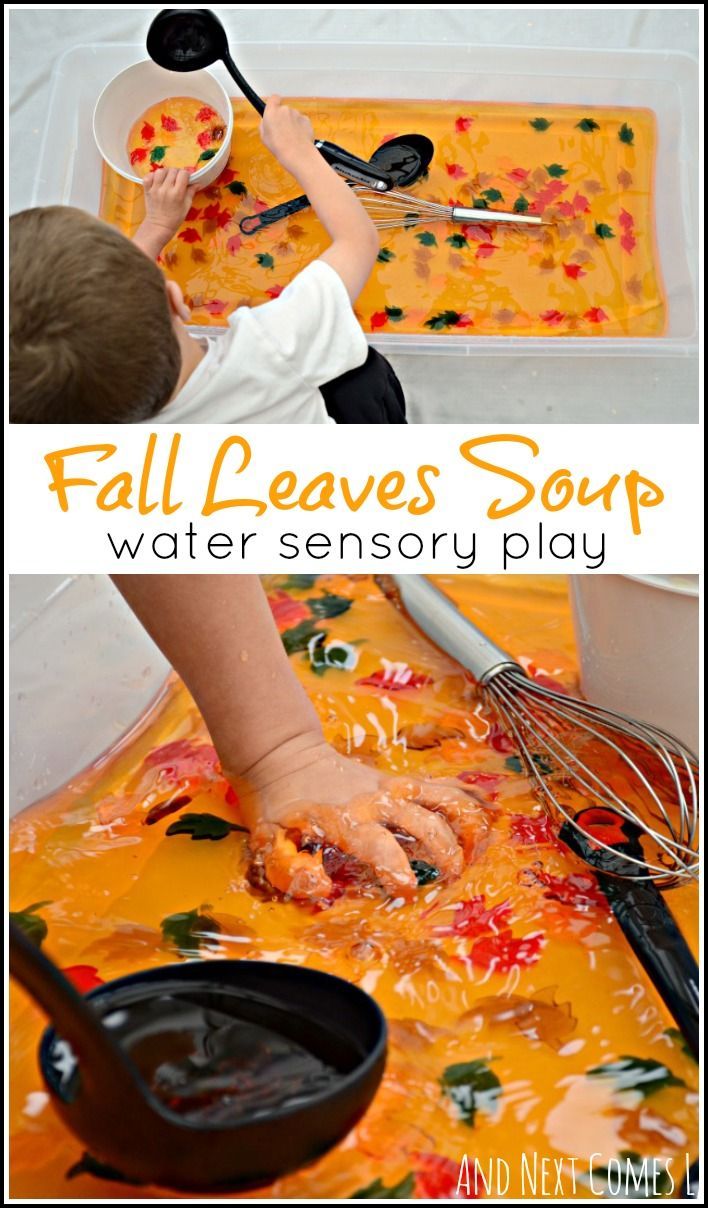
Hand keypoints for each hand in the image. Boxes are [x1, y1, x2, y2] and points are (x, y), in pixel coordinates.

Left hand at [134, 168, 195, 257]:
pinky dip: (153, 176)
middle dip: (177, 173)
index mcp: (178, 193)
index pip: (183, 174)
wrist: (159, 226)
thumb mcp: (186, 206)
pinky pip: (149, 176)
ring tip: (167, 179)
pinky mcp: (147, 190)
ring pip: (161, 171)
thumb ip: (191, 192)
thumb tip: (197, 183)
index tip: (185, 179)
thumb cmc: (175, 218)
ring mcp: (155, 189)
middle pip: (173, 171)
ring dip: (165, 173)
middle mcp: (166, 189)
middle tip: (177, 180)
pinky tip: (157, 181)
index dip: (186, 175)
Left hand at [233, 736, 488, 902]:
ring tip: (479, 852)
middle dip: (445, 850)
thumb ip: (291, 871)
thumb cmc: (278, 807)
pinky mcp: (400, 781)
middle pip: (425, 821)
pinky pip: (440, 786)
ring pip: (442, 797)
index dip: (398, 869)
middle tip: (451, 878)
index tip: (409, 890)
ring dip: (466, 823)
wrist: (282, 755)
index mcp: (347, 819)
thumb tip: (324, 888)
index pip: (380, 845)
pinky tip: (485, 821)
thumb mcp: (269, 843)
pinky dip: (466, 800)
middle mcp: (376, 801)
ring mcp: (392, 787)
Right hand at [259, 95, 315, 176]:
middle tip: (282, 131)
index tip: (274, 109)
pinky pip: (302, 122)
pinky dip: (300, 128)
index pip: (273, 98)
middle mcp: (285, 109)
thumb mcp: (263, 136)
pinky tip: (298, 138)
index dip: (274, 103)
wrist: (296, 153)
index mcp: (272, 111)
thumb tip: (267, 121)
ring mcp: (297, 114)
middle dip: (283, 118)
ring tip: (291, 138)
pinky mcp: (306, 119)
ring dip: (292, 124)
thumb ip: (265, 124)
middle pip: (284, 109)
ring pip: (293, 116)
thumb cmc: (278, 147)